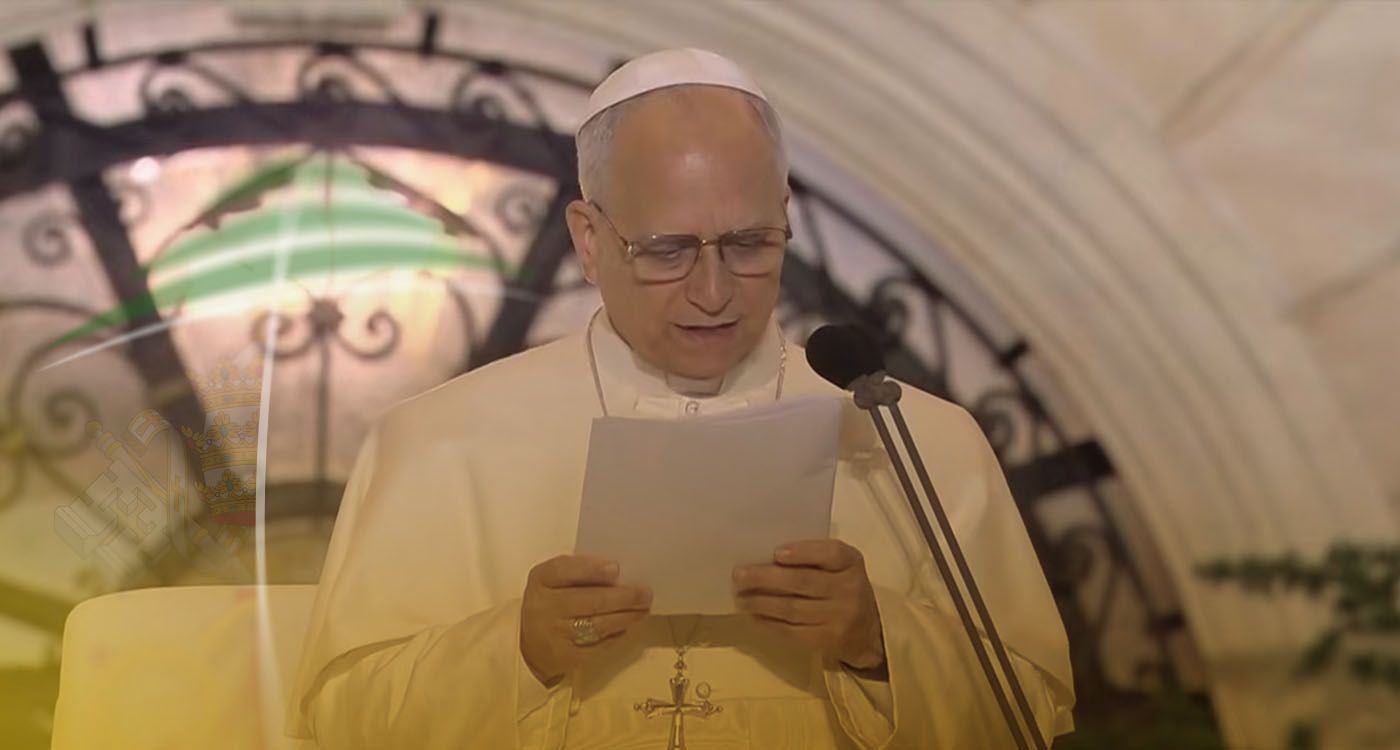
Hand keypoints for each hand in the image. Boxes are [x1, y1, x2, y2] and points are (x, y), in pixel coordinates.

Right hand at [520, 554, 652, 684]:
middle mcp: (545, 606)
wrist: (528, 645)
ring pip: (596, 625)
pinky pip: (598, 645)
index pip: (564, 570)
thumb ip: (579, 572)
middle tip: (645, 593)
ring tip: (643, 610)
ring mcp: (555, 634)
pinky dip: (617, 636)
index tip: (616, 568)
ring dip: (625, 617)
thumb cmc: (551, 603)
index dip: (590, 569)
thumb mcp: (554, 582)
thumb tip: (618, 572)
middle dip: (622, 597)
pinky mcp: (567, 656)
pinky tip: (628, 627)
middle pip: (588, 600)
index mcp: (541, 580)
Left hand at [733, 540, 884, 668]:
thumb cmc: (843, 589)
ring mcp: (839, 618)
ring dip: (761, 602)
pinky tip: (754, 616)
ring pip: (792, 608)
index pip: (831, 553)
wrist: (869, 633)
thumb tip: (765, 558)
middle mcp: (849, 589)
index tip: (776, 553)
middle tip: (739, 576)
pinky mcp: (827, 641)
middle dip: (766, 578)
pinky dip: (769, 623)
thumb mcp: (840, 568)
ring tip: (740, 597)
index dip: (803, 552)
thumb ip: (813, 558)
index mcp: (851, 563)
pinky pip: (791, 631)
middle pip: (803, 582)